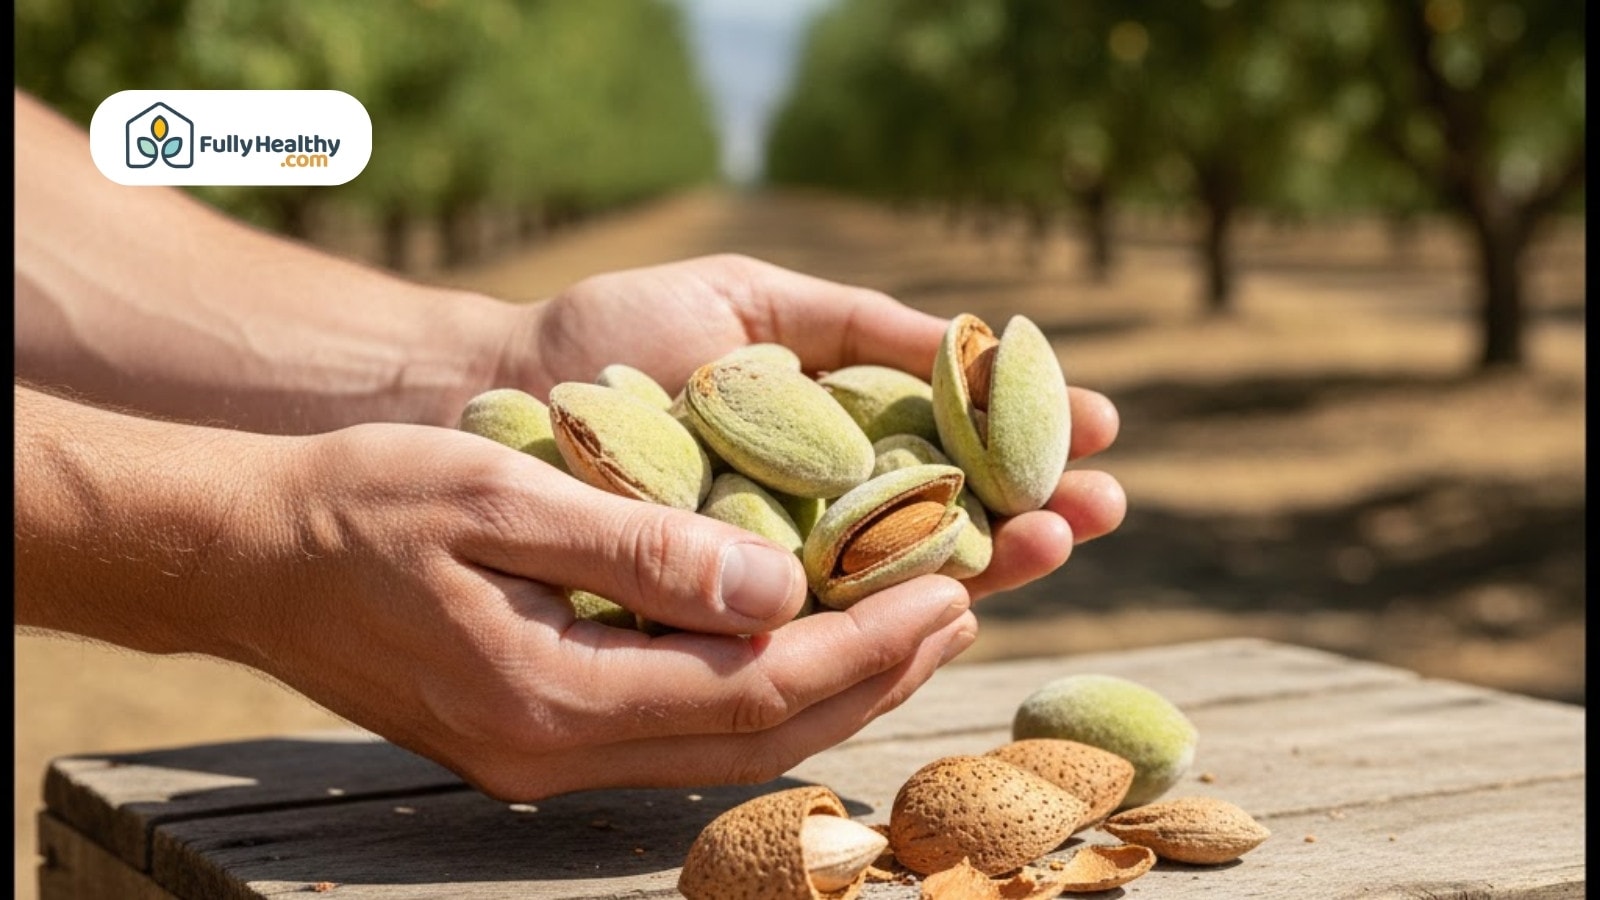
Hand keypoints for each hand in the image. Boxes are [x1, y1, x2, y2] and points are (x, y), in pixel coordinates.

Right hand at [228, 423, 975, 799]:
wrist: (249, 554)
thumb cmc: (364, 502)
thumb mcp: (501, 496)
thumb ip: (642, 550)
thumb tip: (782, 591)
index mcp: (552, 697)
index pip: (756, 690)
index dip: (869, 645)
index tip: (956, 590)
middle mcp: (555, 755)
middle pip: (759, 739)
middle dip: (875, 677)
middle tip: (965, 606)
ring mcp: (542, 762)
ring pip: (726, 748)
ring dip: (828, 690)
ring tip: (912, 626)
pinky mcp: (533, 740)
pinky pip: (679, 735)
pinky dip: (758, 693)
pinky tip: (799, 644)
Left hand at [495, 254, 1126, 603]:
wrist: (504, 388)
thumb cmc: (621, 335)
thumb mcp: (755, 305)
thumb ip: (858, 325)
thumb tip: (977, 341)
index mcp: (835, 440)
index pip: (954, 452)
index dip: (1030, 443)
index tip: (1105, 428)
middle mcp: (819, 514)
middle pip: (949, 525)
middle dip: (1035, 514)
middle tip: (1107, 505)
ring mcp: (776, 570)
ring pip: (902, 581)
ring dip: (992, 564)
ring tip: (1062, 536)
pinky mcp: (727, 618)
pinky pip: (820, 625)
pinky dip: (891, 613)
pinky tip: (962, 592)